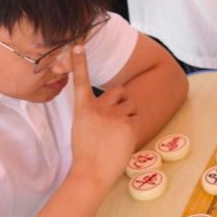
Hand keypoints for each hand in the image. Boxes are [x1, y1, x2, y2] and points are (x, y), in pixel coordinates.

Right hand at [69, 44, 138, 189]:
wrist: (91, 173)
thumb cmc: (86, 152)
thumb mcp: (82, 126)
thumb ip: (93, 111)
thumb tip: (111, 102)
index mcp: (83, 108)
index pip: (81, 80)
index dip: (80, 61)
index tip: (78, 44)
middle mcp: (98, 108)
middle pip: (120, 91)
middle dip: (122, 101)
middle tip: (115, 120)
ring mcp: (114, 115)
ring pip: (132, 104)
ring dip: (129, 115)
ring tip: (118, 133)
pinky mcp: (129, 124)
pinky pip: (138, 118)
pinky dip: (134, 127)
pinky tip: (123, 140)